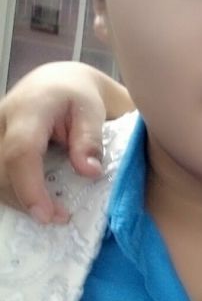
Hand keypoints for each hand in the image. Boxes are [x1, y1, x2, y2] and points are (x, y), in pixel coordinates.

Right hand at [0, 61, 130, 222]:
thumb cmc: (79, 96)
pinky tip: (35, 200)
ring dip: (19, 199)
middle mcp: (1, 120)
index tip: (49, 215)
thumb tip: (89, 172)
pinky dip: (13, 192)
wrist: (57, 83)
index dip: (30, 187)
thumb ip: (90, 140)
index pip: (21, 151)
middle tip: (59, 217)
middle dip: (26, 200)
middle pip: (2, 170)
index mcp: (29, 109)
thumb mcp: (93, 111)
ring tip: (51, 211)